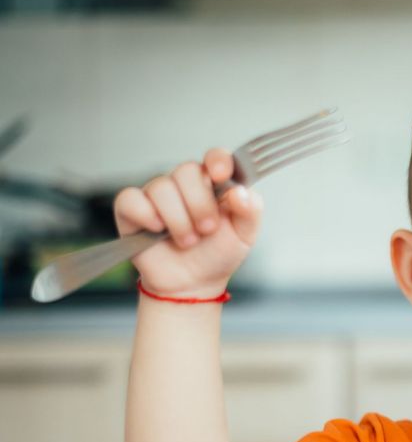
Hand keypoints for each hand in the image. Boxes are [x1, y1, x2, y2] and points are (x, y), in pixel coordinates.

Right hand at [114, 148, 262, 298]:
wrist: (193, 284)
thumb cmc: (217, 255)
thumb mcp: (245, 235)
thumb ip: (251, 210)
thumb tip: (240, 192)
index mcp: (214, 185)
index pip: (215, 157)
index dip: (217, 161)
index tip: (221, 176)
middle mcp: (185, 185)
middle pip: (186, 171)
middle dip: (199, 204)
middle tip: (207, 229)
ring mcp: (156, 195)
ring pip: (161, 187)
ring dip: (178, 220)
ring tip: (187, 241)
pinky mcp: (131, 209)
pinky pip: (130, 199)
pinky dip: (145, 215)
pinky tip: (156, 230)